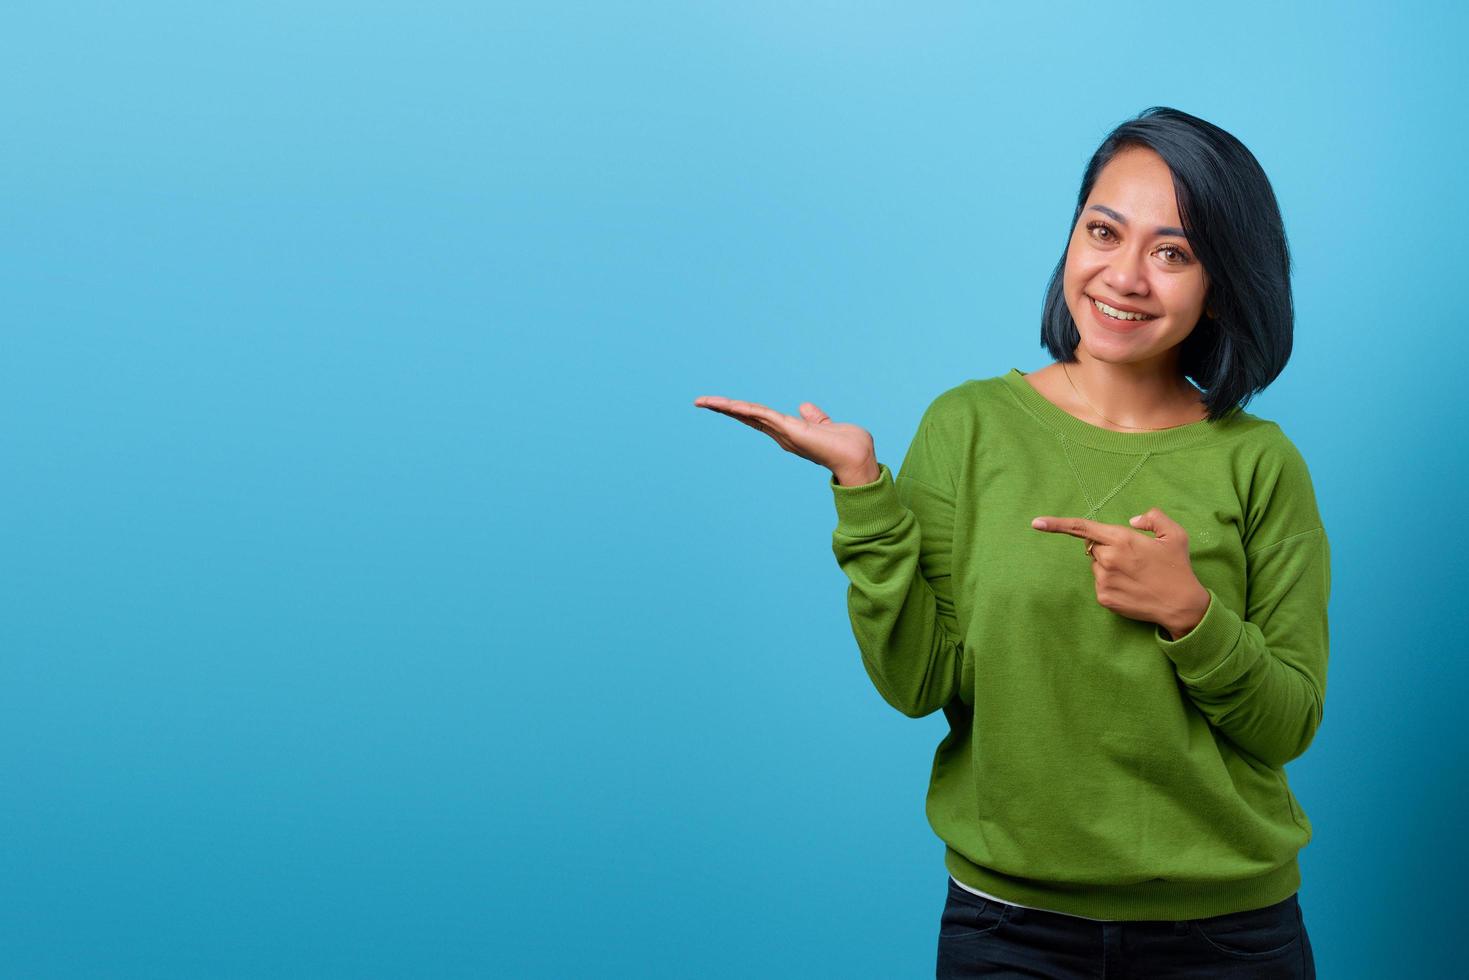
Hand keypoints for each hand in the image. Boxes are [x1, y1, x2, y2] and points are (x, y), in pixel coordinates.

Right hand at [692, 395, 877, 482]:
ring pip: (748, 415)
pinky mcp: (788, 429)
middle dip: (724, 409)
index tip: (722, 404)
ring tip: (703, 401)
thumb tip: (804, 407)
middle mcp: (781, 435)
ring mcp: (783, 433)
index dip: (740, 410)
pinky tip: (727, 404)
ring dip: (725, 407)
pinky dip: (744, 409)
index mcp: (788, 433)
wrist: (857, 458)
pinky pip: (761, 415)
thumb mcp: (827, 425)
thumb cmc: (847, 445)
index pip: (759, 417)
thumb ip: (815, 417)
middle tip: (700, 401)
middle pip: (747, 417)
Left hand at [1029, 507, 1210, 638]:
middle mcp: (1108, 558)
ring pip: (1097, 565)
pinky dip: (1112, 582)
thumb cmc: (1177, 568)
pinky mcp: (1103, 597)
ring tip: (1136, 575)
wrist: (1181, 605)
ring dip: (1110, 566)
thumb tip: (1132, 520)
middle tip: (1134, 558)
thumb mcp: (1175, 534)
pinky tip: (1131, 587)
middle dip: (1108, 548)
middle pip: (1094, 547)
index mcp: (1122, 539)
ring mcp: (1103, 580)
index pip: (1083, 528)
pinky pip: (1100, 582)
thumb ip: (1153, 518)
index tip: (1036, 523)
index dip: (1056, 524)